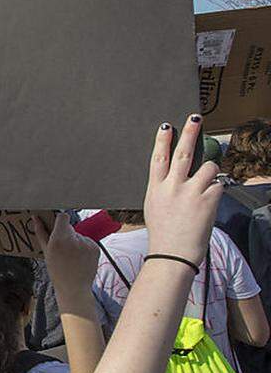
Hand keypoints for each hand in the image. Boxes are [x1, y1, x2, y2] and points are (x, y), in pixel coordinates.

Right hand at [35, 213, 98, 302]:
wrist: (73, 287)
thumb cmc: (57, 271)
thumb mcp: (46, 252)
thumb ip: (41, 233)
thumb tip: (36, 218)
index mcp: (59, 239)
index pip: (63, 217)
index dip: (59, 221)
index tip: (57, 227)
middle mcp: (74, 240)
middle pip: (70, 227)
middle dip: (65, 234)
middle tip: (62, 249)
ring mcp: (86, 244)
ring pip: (78, 235)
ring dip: (75, 242)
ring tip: (71, 257)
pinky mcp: (95, 248)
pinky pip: (87, 241)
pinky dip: (84, 247)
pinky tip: (80, 258)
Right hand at [144, 115, 222, 264]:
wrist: (172, 254)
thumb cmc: (164, 234)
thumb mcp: (154, 207)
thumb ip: (164, 189)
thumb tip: (177, 177)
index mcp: (155, 188)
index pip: (158, 158)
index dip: (162, 140)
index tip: (166, 126)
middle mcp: (172, 187)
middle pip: (182, 153)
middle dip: (189, 133)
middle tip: (195, 119)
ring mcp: (190, 192)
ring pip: (208, 168)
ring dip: (211, 173)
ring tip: (206, 185)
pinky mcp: (207, 200)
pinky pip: (218, 186)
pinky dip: (216, 192)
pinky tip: (209, 204)